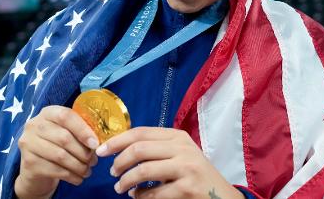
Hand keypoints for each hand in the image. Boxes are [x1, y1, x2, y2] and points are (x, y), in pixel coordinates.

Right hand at [14, 105, 98, 198]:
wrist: (35, 167)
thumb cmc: (57, 144)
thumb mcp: (66, 131)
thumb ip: (79, 129)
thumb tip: (100, 140)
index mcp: (47, 112)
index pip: (66, 116)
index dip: (82, 129)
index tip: (95, 143)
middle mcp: (34, 125)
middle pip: (64, 138)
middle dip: (83, 151)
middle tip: (94, 160)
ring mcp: (29, 144)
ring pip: (60, 156)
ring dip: (78, 165)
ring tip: (88, 170)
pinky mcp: (29, 163)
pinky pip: (54, 170)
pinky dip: (70, 175)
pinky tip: (78, 178)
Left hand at [96, 127, 244, 198]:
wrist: (221, 196)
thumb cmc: (195, 174)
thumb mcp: (180, 153)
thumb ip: (158, 147)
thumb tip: (122, 148)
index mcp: (178, 136)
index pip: (141, 132)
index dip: (118, 140)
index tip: (101, 149)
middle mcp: (182, 148)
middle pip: (140, 149)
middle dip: (119, 161)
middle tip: (112, 172)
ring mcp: (186, 168)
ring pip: (143, 170)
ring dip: (125, 181)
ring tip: (120, 187)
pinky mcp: (187, 189)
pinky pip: (153, 193)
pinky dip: (139, 196)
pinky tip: (137, 196)